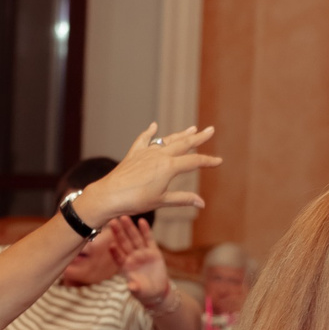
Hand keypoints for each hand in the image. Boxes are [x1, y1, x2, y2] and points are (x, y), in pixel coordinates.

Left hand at [75, 124, 220, 224]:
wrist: (109, 195)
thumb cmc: (135, 201)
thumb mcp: (162, 200)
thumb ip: (183, 199)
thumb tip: (202, 203)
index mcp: (169, 167)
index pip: (194, 162)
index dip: (208, 161)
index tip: (219, 161)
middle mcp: (159, 155)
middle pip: (183, 144)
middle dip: (198, 137)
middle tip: (210, 130)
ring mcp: (146, 152)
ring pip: (167, 140)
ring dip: (180, 134)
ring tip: (191, 128)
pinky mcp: (134, 154)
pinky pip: (143, 140)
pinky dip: (149, 132)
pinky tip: (153, 126)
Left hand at [113, 217, 174, 308]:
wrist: (156, 290)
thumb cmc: (144, 291)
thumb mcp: (139, 291)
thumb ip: (135, 288)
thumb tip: (131, 287)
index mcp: (125, 266)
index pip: (118, 257)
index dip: (114, 251)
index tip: (110, 245)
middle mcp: (132, 257)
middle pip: (124, 243)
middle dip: (118, 232)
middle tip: (112, 221)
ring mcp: (142, 253)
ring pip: (134, 238)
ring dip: (129, 228)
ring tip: (124, 217)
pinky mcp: (153, 251)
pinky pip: (148, 239)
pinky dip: (145, 230)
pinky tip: (141, 221)